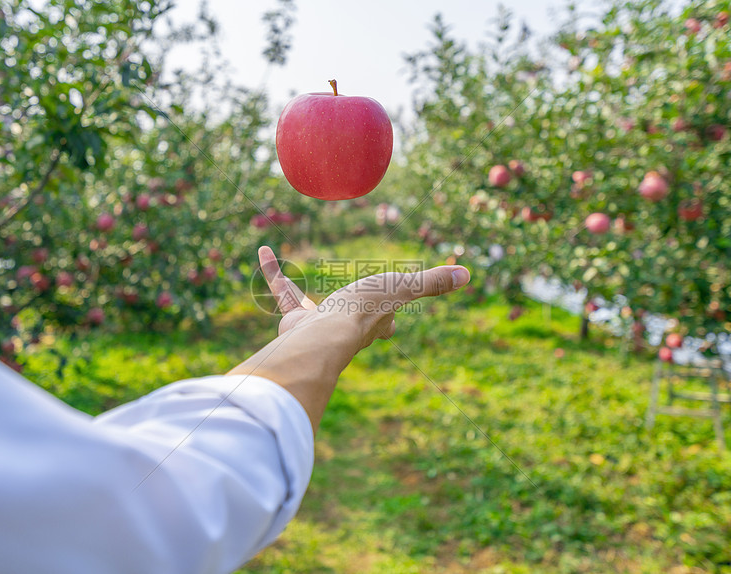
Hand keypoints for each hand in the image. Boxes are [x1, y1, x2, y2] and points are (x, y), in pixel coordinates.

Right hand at [258, 245, 470, 351]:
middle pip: (349, 322)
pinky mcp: (294, 319)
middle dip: (349, 316)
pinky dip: (274, 272)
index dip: (389, 320)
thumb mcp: (402, 288)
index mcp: (374, 323)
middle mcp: (347, 329)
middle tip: (351, 308)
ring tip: (297, 294)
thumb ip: (431, 282)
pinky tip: (263, 252)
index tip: (392, 321)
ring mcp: (319, 327)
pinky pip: (282, 292)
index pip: (385, 322)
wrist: (323, 334)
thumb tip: (467, 273)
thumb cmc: (365, 311)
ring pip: (308, 310)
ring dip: (302, 301)